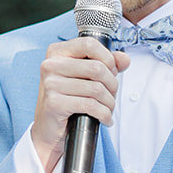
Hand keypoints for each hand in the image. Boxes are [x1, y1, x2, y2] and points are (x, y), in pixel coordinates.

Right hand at [27, 37, 130, 172]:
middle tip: (111, 95)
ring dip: (109, 102)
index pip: (89, 44)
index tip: (111, 71)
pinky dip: (104, 114)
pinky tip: (105, 118)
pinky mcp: (54, 103)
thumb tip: (124, 59)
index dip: (107, 58)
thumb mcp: (85, 76)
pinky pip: (90, 105)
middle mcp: (50, 65)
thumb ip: (106, 63)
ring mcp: (50, 84)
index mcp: (57, 52)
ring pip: (96, 88)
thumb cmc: (67, 98)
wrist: (48, 128)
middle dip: (112, 84)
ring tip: (109, 108)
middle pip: (97, 68)